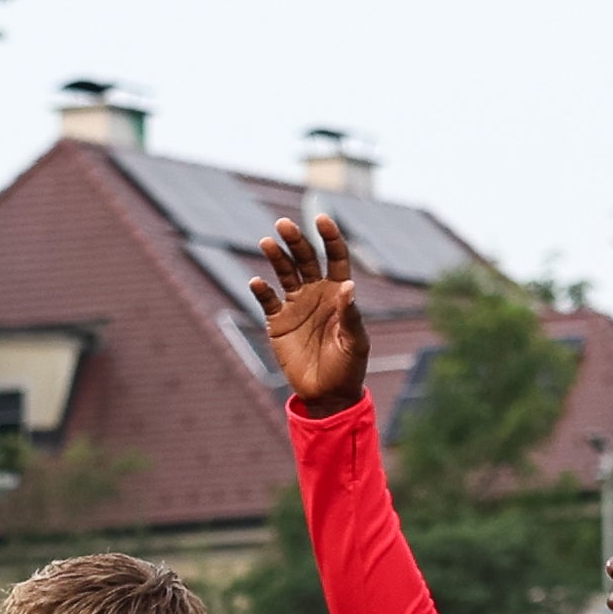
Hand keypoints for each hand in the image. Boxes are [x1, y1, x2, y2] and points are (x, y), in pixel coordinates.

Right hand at [249, 216, 370, 411]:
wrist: (327, 394)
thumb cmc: (349, 367)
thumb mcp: (355, 342)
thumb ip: (351, 314)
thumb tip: (347, 285)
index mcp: (338, 292)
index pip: (335, 257)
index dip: (330, 237)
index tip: (321, 218)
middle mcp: (316, 293)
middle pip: (305, 258)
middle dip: (295, 240)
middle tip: (283, 225)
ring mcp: (296, 305)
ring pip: (285, 273)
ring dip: (276, 257)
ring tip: (267, 242)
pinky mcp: (278, 321)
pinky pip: (268, 300)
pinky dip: (261, 290)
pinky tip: (257, 282)